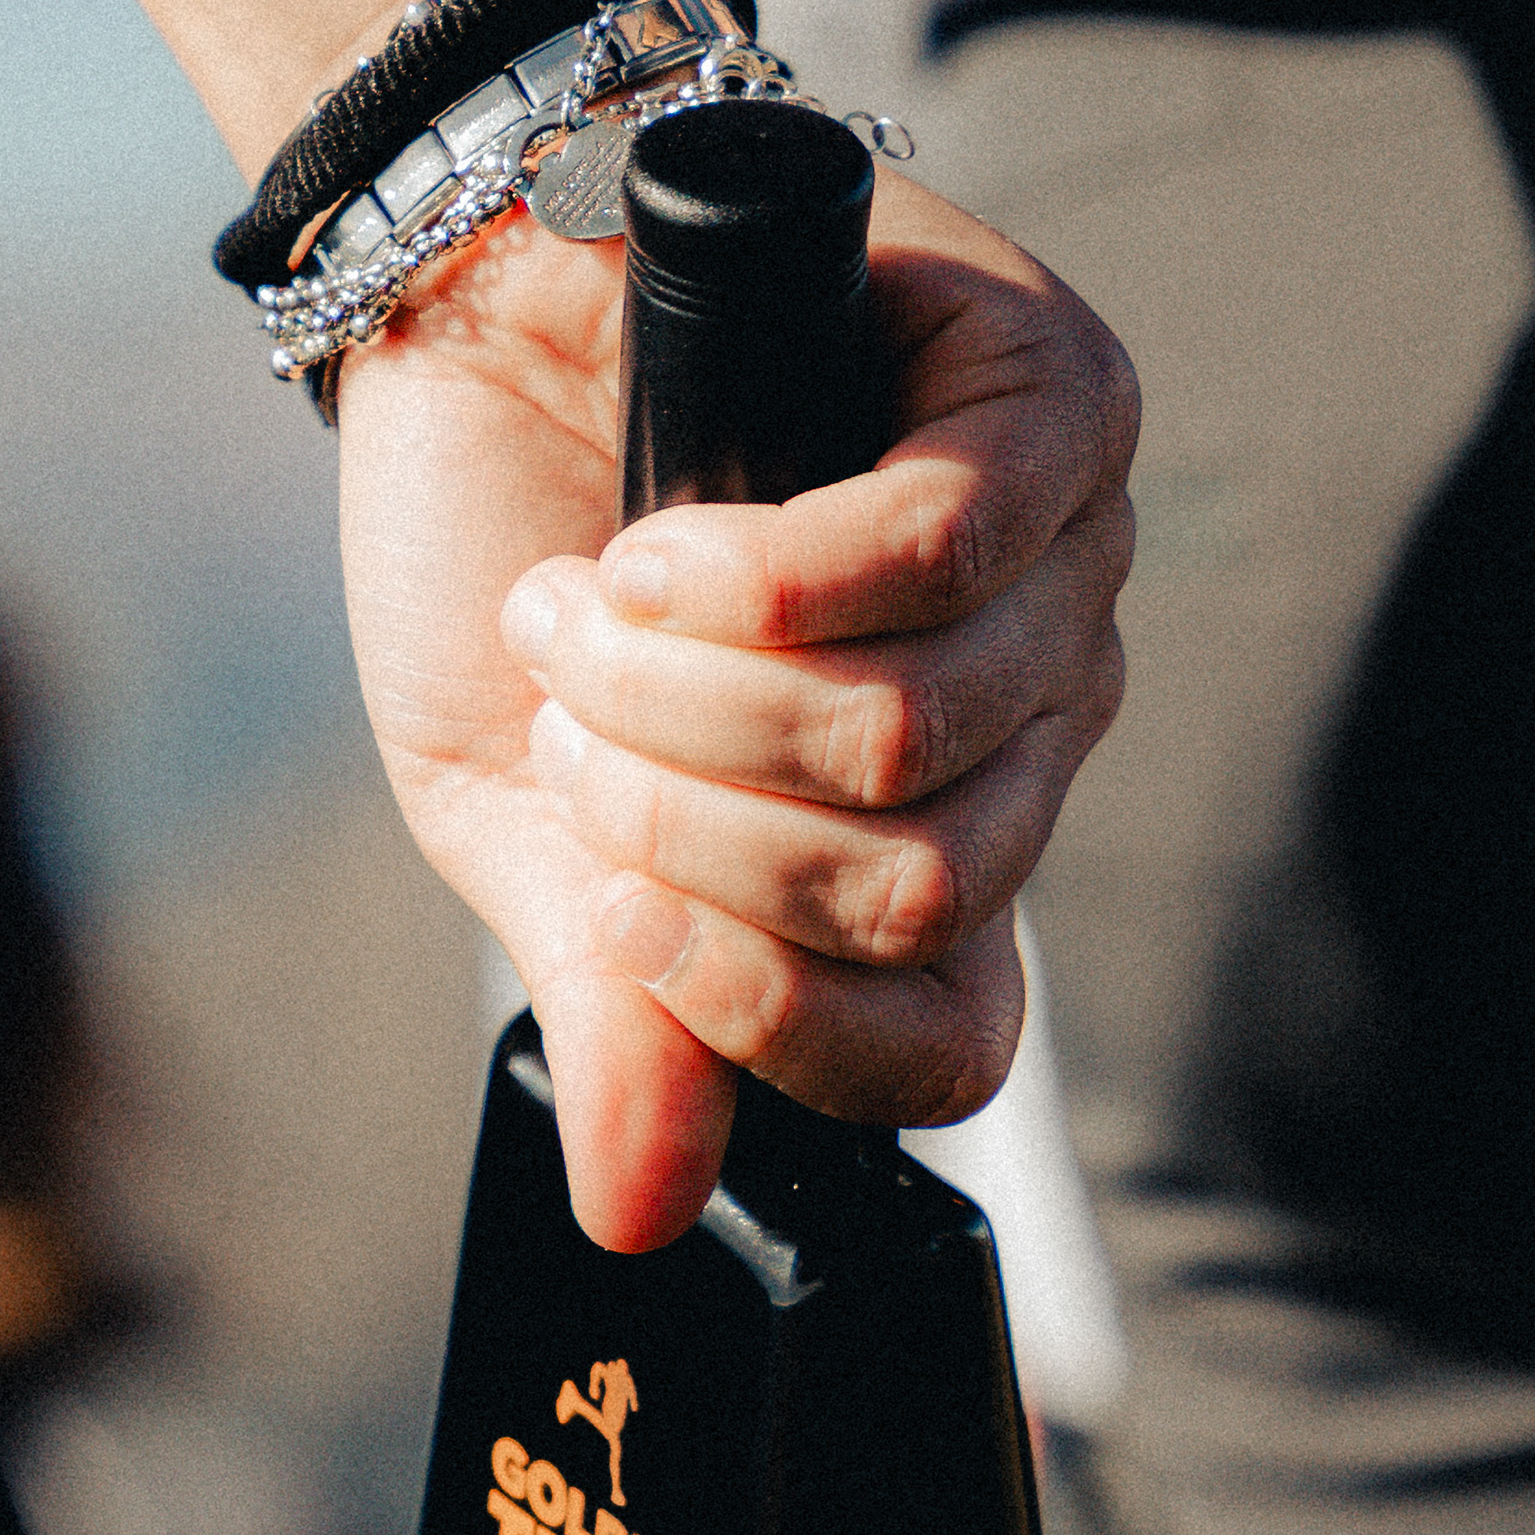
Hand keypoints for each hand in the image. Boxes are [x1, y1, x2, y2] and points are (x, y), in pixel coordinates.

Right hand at [337, 163, 1135, 1252]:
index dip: (774, 1020)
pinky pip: (939, 555)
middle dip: (682, 824)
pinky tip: (666, 540)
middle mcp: (1022, 743)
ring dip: (689, 695)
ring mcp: (1063, 581)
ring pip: (913, 744)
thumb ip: (619, 1008)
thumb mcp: (525, 820)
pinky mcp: (1053, 411)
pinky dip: (756, 579)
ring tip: (592, 606)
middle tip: (573, 706)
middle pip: (912, 896)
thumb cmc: (509, 560)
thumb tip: (637, 1221)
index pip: (946, 1048)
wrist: (471, 313)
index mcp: (912, 865)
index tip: (620, 918)